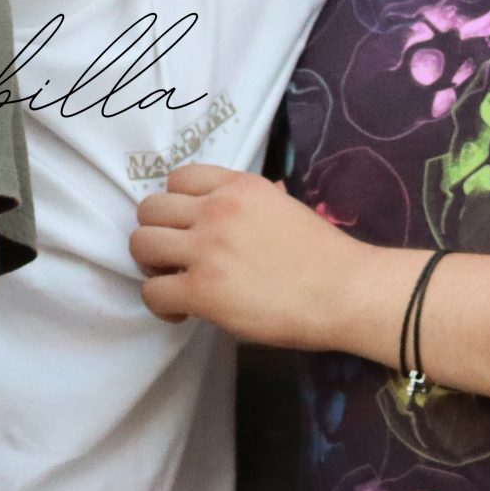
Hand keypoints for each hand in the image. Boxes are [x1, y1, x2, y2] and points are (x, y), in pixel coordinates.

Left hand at [131, 164, 365, 342]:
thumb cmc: (326, 255)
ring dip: (151, 266)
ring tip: (174, 283)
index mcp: (238, 186)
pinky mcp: (202, 289)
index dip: (177, 206)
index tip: (189, 228)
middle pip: (150, 209)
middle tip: (176, 259)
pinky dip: (160, 304)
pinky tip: (182, 312)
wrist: (348, 290)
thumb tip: (256, 198)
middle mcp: (215, 209)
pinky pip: (153, 291)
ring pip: (141, 244)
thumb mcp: (287, 207)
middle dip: (158, 234)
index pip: (178, 178)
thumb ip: (260, 200)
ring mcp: (206, 248)